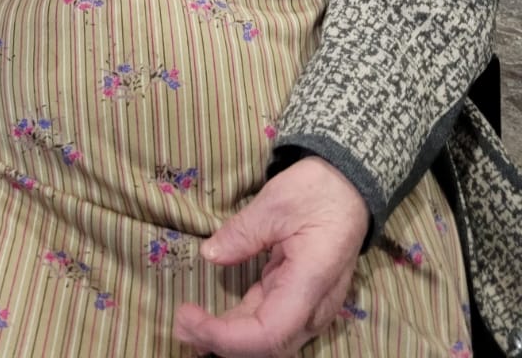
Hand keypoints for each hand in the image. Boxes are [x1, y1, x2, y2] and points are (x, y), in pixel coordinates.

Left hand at [173, 157, 367, 356]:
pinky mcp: (297, 297)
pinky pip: (268, 322)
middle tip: (179, 324)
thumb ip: (242, 233)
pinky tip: (213, 323)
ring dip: (228, 338)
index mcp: (310, 283)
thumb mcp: (275, 203)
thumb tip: (210, 255)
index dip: (226, 337)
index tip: (189, 317)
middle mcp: (313, 306)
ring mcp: (308, 306)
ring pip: (267, 338)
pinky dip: (239, 326)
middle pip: (267, 345)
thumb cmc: (316, 191)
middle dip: (220, 342)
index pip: (268, 333)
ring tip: (188, 326)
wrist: (348, 186)